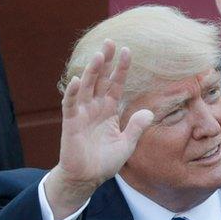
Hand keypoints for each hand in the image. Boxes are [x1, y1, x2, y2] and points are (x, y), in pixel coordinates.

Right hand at [45, 40, 153, 218]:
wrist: (88, 177)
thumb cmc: (106, 161)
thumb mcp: (127, 144)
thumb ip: (136, 127)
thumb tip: (149, 113)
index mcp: (109, 110)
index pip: (116, 85)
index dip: (121, 69)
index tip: (127, 51)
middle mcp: (95, 107)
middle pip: (100, 79)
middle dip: (105, 61)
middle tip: (110, 42)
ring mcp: (82, 113)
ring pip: (86, 87)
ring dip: (91, 71)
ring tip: (98, 55)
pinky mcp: (71, 123)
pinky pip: (71, 104)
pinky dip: (73, 92)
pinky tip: (77, 80)